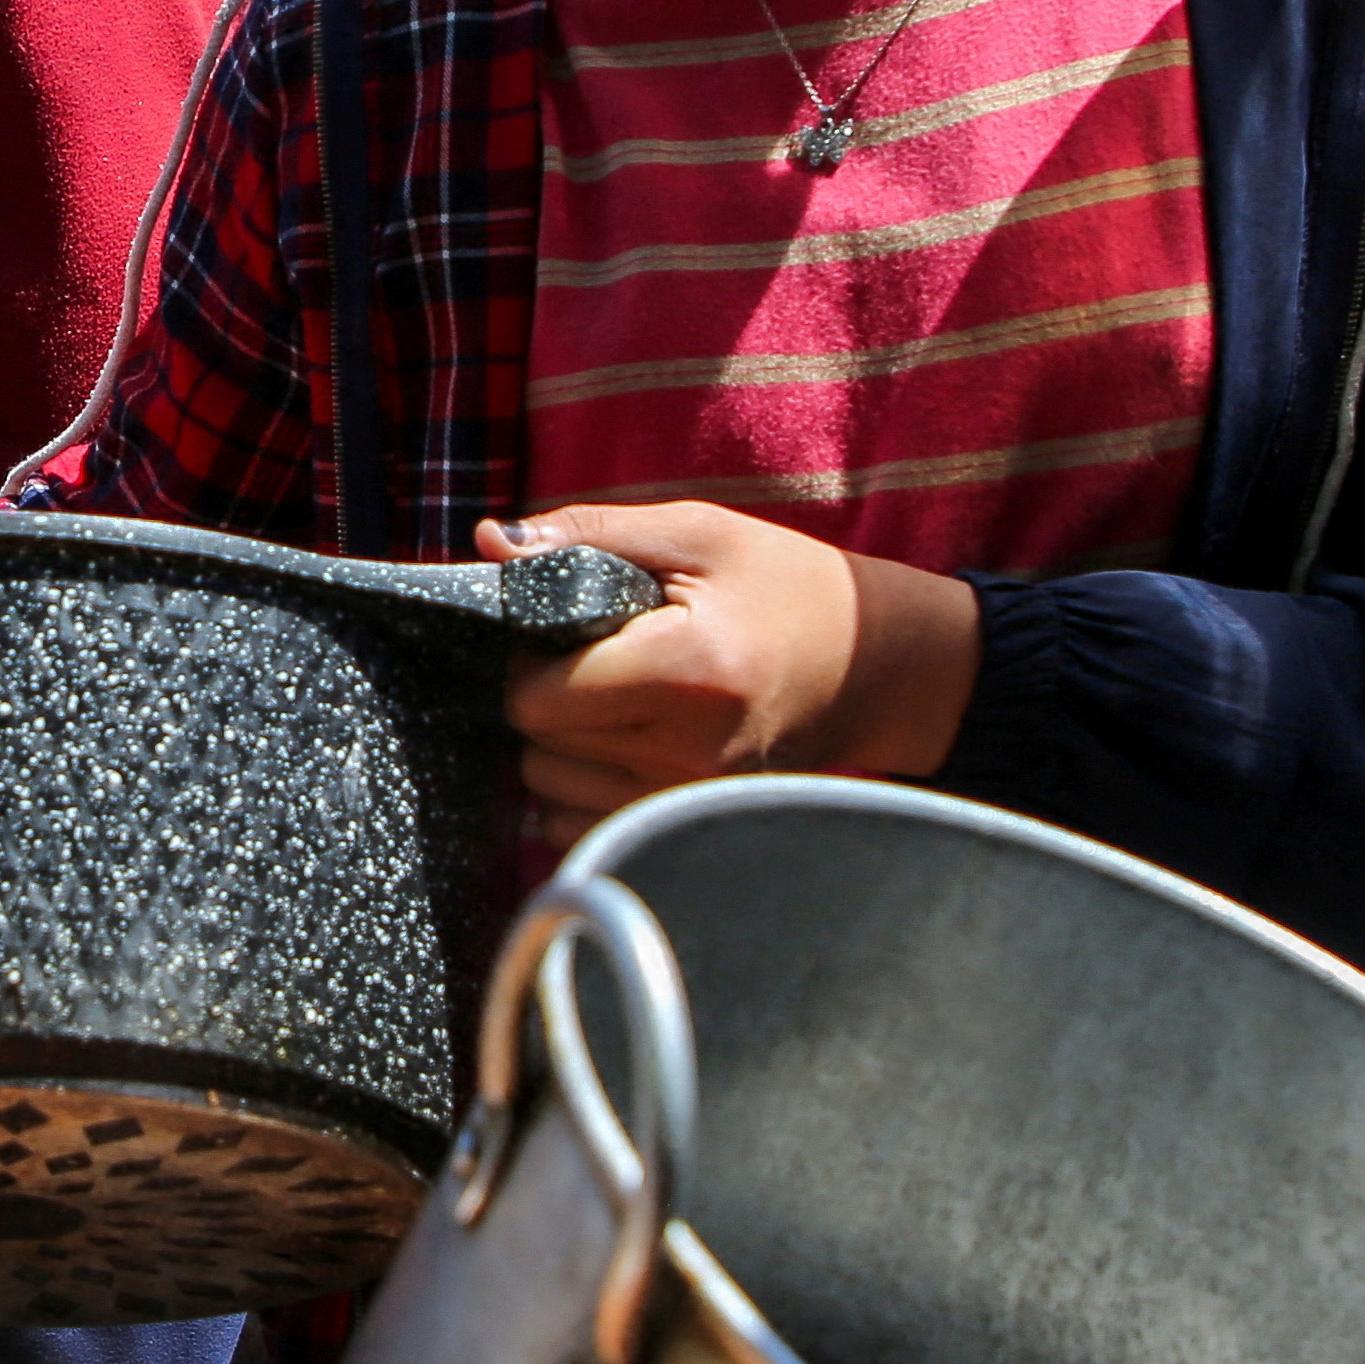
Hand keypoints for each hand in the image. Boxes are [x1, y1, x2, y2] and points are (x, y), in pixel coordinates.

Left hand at [483, 502, 981, 837]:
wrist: (875, 668)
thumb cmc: (784, 588)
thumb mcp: (698, 534)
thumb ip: (589, 532)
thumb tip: (489, 542)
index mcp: (686, 669)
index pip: (538, 697)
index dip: (530, 657)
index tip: (563, 632)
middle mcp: (686, 751)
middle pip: (537, 745)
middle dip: (544, 697)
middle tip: (593, 661)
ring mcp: (689, 801)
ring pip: (548, 794)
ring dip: (558, 748)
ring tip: (612, 703)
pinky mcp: (689, 828)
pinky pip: (579, 831)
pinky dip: (578, 793)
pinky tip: (621, 748)